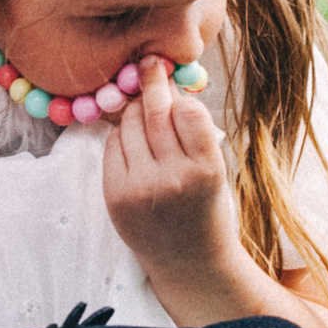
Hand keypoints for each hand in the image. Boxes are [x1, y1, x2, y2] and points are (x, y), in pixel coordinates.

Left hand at [103, 56, 242, 288]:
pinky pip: (112, 147)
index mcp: (206, 170)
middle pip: (153, 113)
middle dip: (150, 84)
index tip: (166, 69)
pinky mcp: (115, 197)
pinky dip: (121, 137)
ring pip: (128, 125)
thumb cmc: (206, 209)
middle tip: (148, 65)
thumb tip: (166, 85)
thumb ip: (193, 133)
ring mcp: (140, 189)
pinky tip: (133, 142)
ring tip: (144, 116)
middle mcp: (173, 179)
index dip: (175, 91)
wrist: (189, 262)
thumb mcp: (215, 170)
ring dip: (134, 112)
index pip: (186, 112)